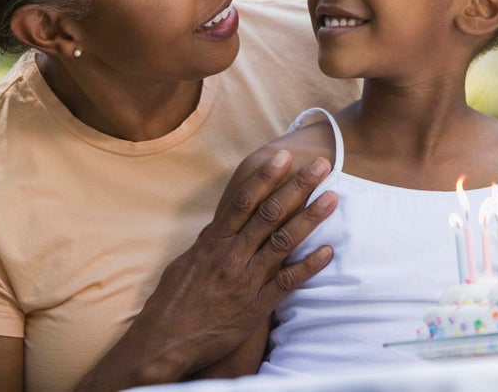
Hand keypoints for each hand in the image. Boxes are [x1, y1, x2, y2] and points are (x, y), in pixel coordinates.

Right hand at [77, 151, 335, 389]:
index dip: (265, 176)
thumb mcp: (185, 263)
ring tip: (332, 198)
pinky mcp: (257, 305)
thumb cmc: (173, 302)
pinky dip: (310, 266)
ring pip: (284, 242)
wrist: (165, 342)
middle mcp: (233, 256)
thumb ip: (208, 243)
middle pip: (270, 213)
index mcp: (214, 242)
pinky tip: (329, 252)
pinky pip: (288, 282)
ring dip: (311, 218)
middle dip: (297, 187)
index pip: (243, 201)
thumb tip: (221, 225)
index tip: (283, 156)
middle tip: (322, 165)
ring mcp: (247, 280)